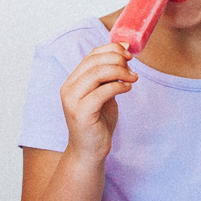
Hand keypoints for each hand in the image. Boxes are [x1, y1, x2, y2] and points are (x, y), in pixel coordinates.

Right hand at [60, 42, 137, 159]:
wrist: (89, 151)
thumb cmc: (98, 122)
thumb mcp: (103, 94)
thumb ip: (108, 77)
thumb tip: (124, 54)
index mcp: (72, 81)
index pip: (91, 55)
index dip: (111, 49)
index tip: (128, 51)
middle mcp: (68, 89)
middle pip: (94, 61)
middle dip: (117, 59)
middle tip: (132, 66)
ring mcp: (73, 101)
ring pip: (97, 73)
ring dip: (120, 71)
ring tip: (133, 78)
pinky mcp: (82, 113)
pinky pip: (102, 91)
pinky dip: (118, 86)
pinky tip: (127, 88)